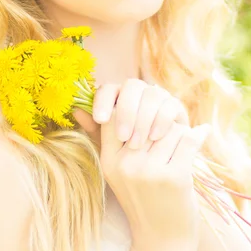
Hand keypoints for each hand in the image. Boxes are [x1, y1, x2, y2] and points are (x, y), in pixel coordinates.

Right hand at [73, 79, 210, 250]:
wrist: (163, 241)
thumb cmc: (143, 201)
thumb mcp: (117, 173)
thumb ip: (106, 140)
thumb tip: (79, 107)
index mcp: (109, 162)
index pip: (114, 116)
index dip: (132, 108)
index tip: (147, 112)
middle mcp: (126, 165)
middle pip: (146, 118)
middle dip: (161, 119)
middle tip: (171, 125)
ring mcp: (149, 172)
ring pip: (169, 127)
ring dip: (181, 130)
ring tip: (184, 138)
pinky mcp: (174, 177)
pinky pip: (188, 139)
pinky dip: (198, 134)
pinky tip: (202, 132)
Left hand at [74, 79, 191, 148]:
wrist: (158, 164)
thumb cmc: (128, 152)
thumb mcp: (108, 145)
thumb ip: (94, 129)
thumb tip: (75, 110)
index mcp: (117, 96)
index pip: (108, 88)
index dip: (103, 101)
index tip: (100, 119)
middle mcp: (137, 91)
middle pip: (131, 86)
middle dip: (126, 111)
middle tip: (122, 137)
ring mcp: (157, 96)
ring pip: (151, 94)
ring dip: (143, 118)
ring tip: (137, 143)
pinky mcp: (175, 105)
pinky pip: (169, 105)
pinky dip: (161, 121)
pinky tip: (154, 137)